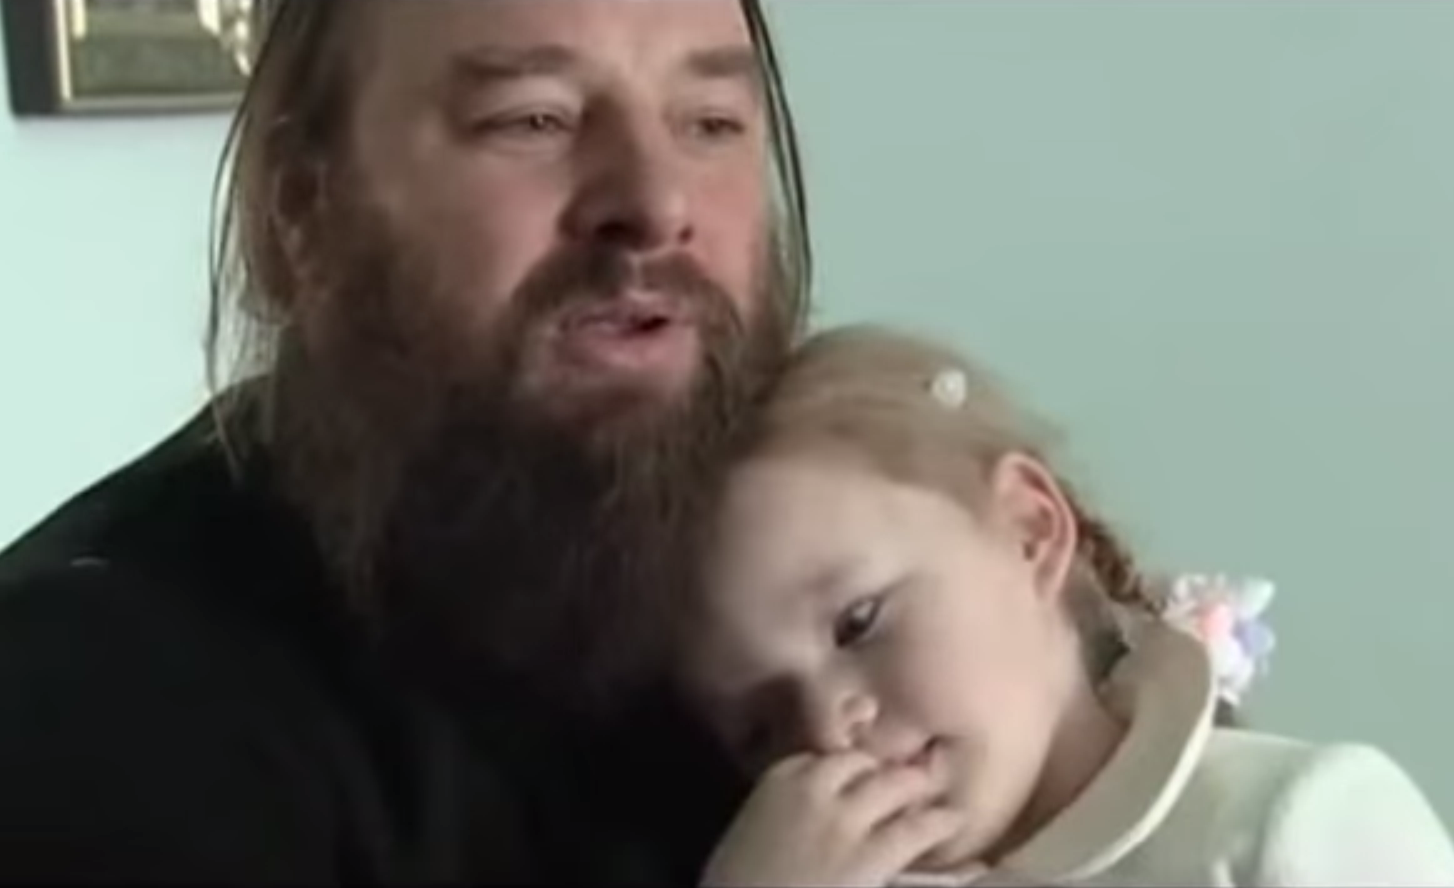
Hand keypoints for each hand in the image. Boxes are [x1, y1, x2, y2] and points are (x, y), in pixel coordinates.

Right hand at [701, 749, 962, 887]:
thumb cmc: (738, 885)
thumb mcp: (750, 834)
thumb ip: (782, 812)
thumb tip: (807, 816)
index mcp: (780, 777)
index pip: (829, 756)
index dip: (852, 770)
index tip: (862, 780)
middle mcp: (815, 784)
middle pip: (867, 762)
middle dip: (887, 772)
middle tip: (907, 785)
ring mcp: (846, 818)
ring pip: (898, 785)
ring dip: (917, 790)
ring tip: (935, 797)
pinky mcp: (871, 853)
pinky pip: (919, 827)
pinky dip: (941, 822)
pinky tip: (954, 822)